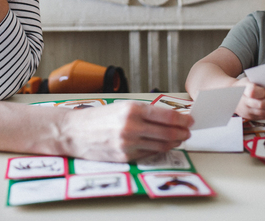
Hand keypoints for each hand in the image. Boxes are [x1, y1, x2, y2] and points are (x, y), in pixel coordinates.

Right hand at [60, 101, 192, 161]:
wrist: (75, 132)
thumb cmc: (99, 117)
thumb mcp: (123, 106)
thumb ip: (146, 112)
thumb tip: (170, 116)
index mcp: (132, 110)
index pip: (167, 116)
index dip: (183, 119)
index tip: (190, 120)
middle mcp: (132, 127)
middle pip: (168, 133)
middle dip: (182, 132)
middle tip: (188, 131)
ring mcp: (128, 144)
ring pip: (161, 145)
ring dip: (174, 142)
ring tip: (180, 138)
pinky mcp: (125, 157)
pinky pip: (149, 154)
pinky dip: (159, 149)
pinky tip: (163, 145)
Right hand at [233, 77, 264, 120]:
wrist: (230, 97)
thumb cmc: (242, 87)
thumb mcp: (246, 81)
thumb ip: (256, 83)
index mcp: (243, 91)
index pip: (253, 92)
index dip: (261, 92)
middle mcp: (245, 103)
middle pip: (262, 105)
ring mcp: (248, 112)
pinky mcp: (251, 118)